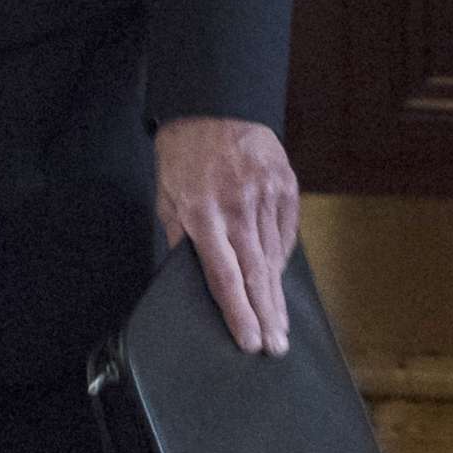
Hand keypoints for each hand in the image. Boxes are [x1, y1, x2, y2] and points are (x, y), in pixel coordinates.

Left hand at [154, 115, 298, 356]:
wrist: (214, 104)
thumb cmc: (183, 154)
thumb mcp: (166, 194)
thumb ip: (181, 235)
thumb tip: (192, 276)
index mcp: (203, 213)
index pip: (224, 275)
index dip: (238, 312)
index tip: (249, 342)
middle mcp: (237, 207)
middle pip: (256, 273)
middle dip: (267, 315)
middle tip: (276, 348)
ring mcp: (265, 195)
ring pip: (274, 256)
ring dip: (277, 294)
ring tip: (281, 325)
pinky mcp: (285, 184)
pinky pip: (286, 231)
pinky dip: (282, 257)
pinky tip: (279, 281)